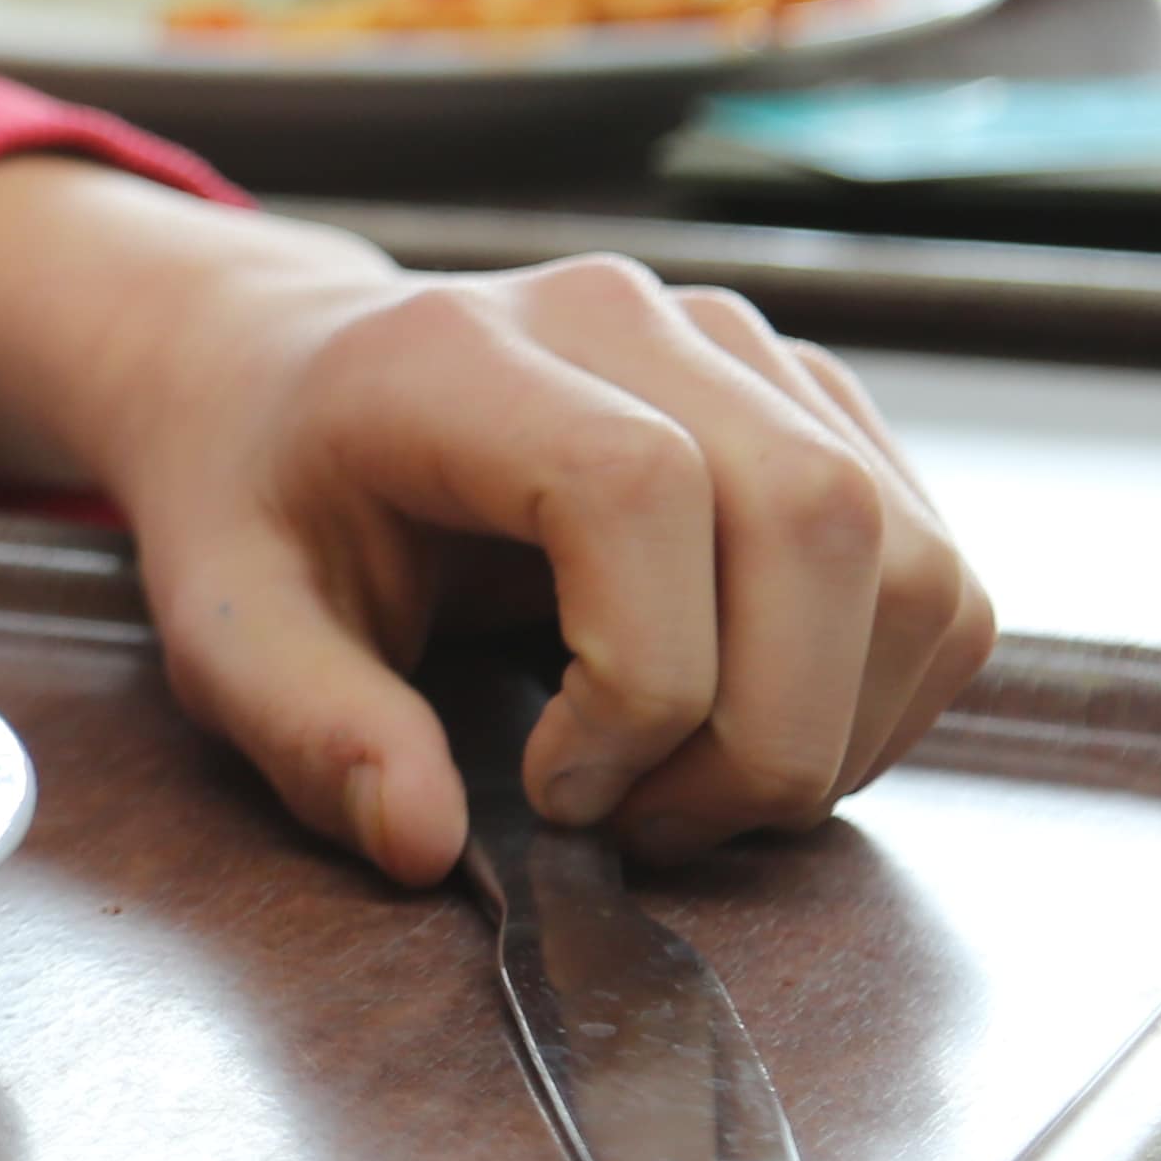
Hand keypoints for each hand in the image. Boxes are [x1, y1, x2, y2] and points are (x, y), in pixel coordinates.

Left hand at [0, 160, 992, 879]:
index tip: (558, 788)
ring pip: (909, 558)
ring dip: (835, 730)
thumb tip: (420, 839)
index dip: (639, 676)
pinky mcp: (815, 407)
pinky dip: (877, 701)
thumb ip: (308, 728)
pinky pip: (935, 574)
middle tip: (642, 825)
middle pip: (815, 520)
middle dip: (763, 736)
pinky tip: (752, 734)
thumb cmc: (268, 504)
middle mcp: (630, 321)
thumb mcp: (225, 625)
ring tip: (690, 789)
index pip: (641, 487)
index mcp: (467, 354)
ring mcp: (741, 352)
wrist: (296, 384)